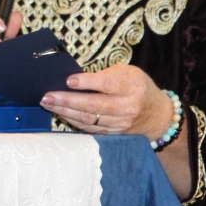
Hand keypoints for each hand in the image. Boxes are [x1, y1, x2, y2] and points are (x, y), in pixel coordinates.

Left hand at [39, 64, 172, 136]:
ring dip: (65, 111)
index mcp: (131, 87)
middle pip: (92, 105)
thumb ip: (106, 74)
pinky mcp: (113, 133)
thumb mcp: (129, 72)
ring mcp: (119, 123)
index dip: (86, 82)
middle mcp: (126, 107)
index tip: (69, 80)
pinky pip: (89, 128)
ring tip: (48, 103)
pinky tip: (61, 112)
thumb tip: (77, 79)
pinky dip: (73, 120)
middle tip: (47, 96)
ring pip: (88, 119)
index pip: (106, 84)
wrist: (158, 116)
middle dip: (66, 100)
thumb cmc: (139, 88)